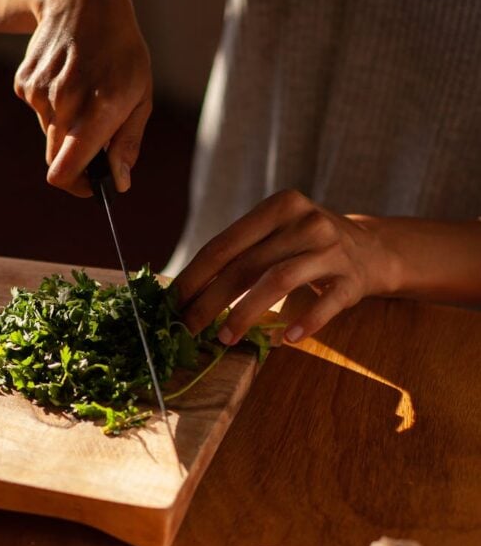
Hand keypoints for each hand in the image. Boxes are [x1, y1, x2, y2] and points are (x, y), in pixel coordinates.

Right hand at [14, 0, 151, 196]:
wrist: (82, 2)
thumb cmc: (121, 53)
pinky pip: (38, 113)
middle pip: (57, 159)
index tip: (91, 186)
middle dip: (76, 160)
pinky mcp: (25, 84)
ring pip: (49, 134)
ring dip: (66, 127)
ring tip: (85, 93)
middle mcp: (64, 103)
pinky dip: (53, 108)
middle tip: (96, 142)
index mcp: (98, 110)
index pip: (67, 170)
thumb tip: (118, 183)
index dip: (77, 187)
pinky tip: (67, 80)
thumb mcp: (141, 96)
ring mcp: (40, 92)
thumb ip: (128, 143)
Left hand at [172, 190, 398, 343]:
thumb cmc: (306, 245)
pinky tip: (286, 339)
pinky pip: (325, 304)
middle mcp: (306, 222)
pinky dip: (304, 321)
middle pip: (246, 265)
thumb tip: (185, 292)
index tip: (173, 303)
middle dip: (210, 300)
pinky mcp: (353, 279)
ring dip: (246, 313)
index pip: (225, 244)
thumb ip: (240, 253)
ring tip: (224, 338)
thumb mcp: (276, 234)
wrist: (373, 249)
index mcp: (279, 207)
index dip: (195, 276)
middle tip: (187, 328)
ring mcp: (332, 249)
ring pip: (278, 281)